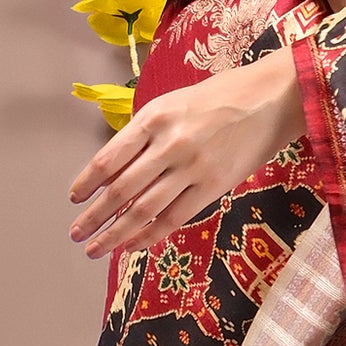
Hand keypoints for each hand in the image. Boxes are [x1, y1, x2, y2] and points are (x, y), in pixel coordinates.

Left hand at [68, 48, 305, 259]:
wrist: (270, 99)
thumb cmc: (219, 97)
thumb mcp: (173, 104)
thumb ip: (145, 134)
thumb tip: (115, 173)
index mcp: (154, 117)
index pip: (109, 157)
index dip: (88, 182)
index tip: (74, 198)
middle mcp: (169, 144)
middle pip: (122, 189)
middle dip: (94, 216)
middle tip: (75, 234)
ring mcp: (192, 167)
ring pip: (144, 209)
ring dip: (116, 233)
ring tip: (96, 248)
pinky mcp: (214, 186)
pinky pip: (175, 217)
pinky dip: (150, 234)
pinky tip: (133, 245)